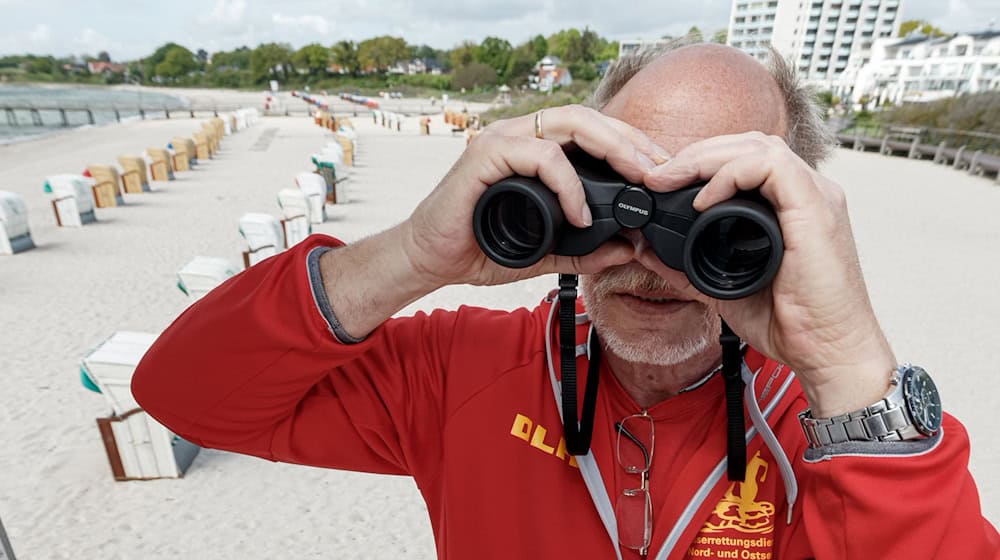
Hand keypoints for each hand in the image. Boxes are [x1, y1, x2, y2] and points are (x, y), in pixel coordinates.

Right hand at [403, 105, 669, 288]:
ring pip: (568, 123)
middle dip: (631, 141)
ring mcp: (501, 141)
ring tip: (635, 181)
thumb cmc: (478, 248)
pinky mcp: (485, 155)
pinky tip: (580, 214)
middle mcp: (519, 137)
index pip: (591, 131)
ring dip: (611, 148)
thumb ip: (582, 251)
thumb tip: (627, 249)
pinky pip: (541, 156)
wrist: (429, 260)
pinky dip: (568, 184)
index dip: (630, 145)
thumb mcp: (544, 252)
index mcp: (534, 150)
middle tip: (660, 171)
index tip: (660, 172)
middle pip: (588, 118)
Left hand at [642, 132, 895, 415]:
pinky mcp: (816, 208)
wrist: (828, 352)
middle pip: (747, 143)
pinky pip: (769, 166)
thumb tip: (647, 250)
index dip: (700, 162)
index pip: (744, 158)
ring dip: (706, 158)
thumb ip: (687, 265)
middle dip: (695, 153)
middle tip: (655, 177)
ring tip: (670, 181)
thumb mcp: (724, 287)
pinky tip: (703, 201)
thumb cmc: (791, 324)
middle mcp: (806, 193)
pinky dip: (730, 175)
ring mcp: (815, 197)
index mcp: (790, 205)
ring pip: (757, 145)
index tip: (661, 185)